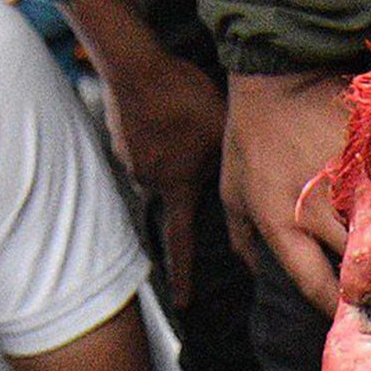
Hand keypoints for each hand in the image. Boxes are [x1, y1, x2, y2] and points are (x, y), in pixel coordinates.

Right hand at [63, 0, 226, 308]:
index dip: (183, 274)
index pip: (181, 243)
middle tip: (190, 155)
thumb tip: (251, 184)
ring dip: (174, 152)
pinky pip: (146, 143)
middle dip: (184, 182)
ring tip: (181, 123)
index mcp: (177, 188)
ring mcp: (130, 159)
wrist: (136, 67)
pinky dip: (159, 133)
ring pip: (161, 165)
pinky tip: (166, 111)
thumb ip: (231, 166)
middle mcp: (149, 181)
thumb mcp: (221, 135)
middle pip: (173, 195)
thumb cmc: (186, 100)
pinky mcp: (119, 135)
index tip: (183, 303)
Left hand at [221, 71, 349, 312]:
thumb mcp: (231, 188)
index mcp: (281, 222)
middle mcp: (317, 207)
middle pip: (357, 263)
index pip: (315, 285)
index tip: (353, 323)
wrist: (279, 68)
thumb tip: (257, 275)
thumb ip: (242, 239)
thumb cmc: (252, 131)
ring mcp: (351, 181)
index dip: (336, 310)